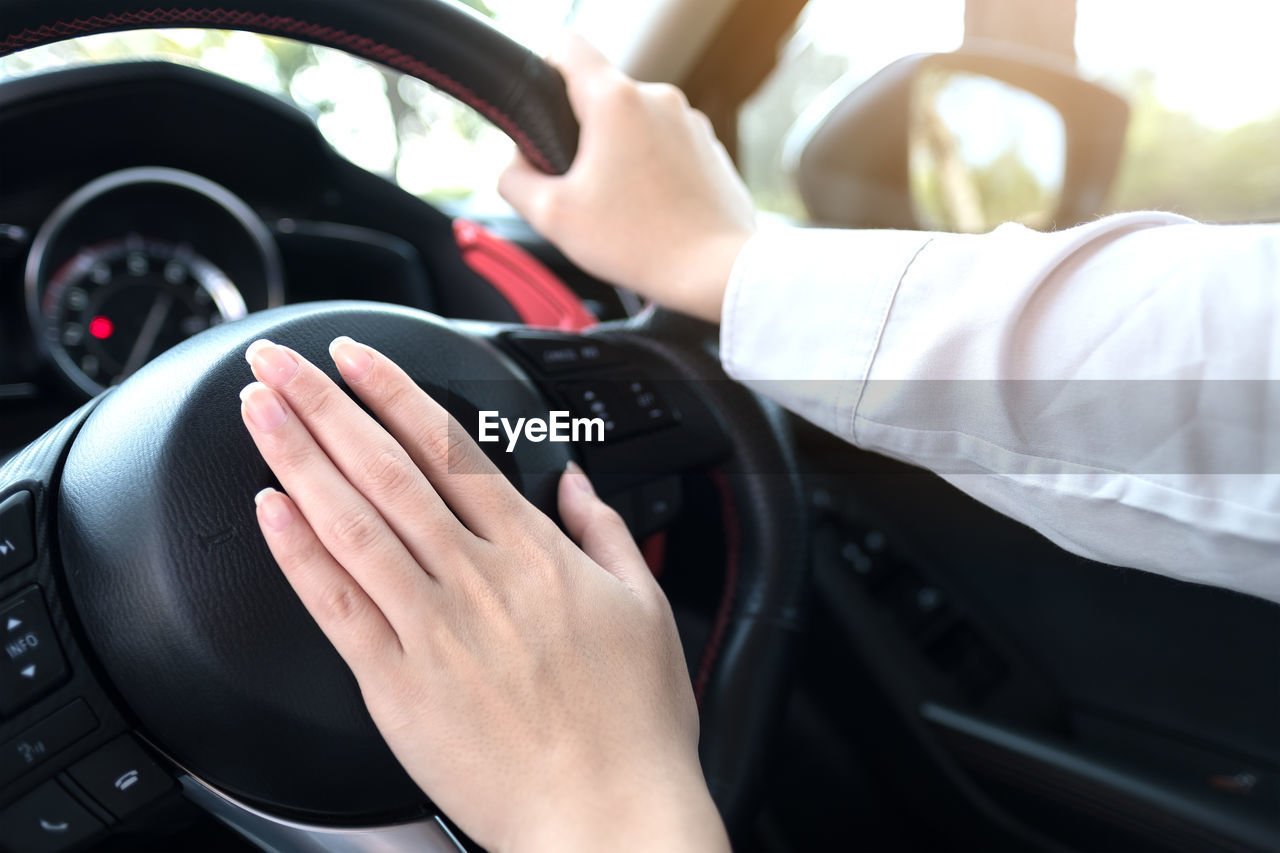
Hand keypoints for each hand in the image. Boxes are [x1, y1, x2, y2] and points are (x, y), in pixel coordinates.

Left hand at [238, 337, 728, 852]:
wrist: (608, 814)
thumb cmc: (631, 723)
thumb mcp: (643, 604)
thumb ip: (604, 528)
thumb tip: (575, 479)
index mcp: (533, 552)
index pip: (448, 448)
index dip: (393, 392)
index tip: (354, 357)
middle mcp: (476, 578)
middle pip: (384, 470)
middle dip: (324, 405)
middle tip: (277, 360)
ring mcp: (432, 629)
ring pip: (351, 523)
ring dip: (297, 458)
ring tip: (259, 410)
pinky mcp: (397, 686)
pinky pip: (336, 608)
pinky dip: (298, 555)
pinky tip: (268, 512)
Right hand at [499, 36, 756, 324]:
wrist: (717, 271)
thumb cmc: (641, 244)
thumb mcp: (553, 217)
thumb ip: (515, 180)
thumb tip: (516, 165)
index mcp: (615, 101)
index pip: (567, 46)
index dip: (545, 68)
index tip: (542, 105)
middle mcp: (658, 98)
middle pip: (601, 94)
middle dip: (583, 132)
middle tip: (580, 184)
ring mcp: (690, 121)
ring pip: (635, 123)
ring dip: (620, 153)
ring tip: (620, 203)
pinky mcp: (710, 147)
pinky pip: (667, 145)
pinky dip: (653, 169)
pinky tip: (651, 207)